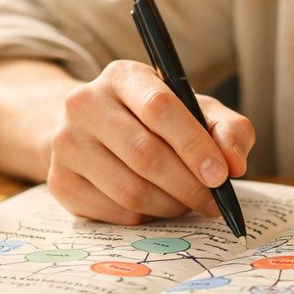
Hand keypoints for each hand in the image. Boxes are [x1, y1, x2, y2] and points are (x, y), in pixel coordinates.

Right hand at [45, 60, 253, 224]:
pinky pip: (113, 212)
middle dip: (188, 185)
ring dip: (170, 205)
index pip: (159, 108)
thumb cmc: (157, 120)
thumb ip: (227, 129)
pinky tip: (158, 206)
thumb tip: (234, 163)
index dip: (194, 144)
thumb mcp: (197, 110)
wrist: (95, 130)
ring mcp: (66, 143)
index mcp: (123, 76)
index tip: (220, 174)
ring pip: (129, 190)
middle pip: (144, 154)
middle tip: (213, 200)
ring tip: (189, 202)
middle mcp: (85, 104)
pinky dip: (145, 217)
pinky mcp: (59, 181)